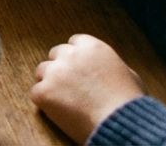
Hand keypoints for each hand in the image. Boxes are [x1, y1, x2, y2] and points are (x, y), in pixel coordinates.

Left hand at [31, 34, 145, 142]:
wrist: (120, 123)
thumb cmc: (129, 104)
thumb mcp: (129, 74)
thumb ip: (109, 64)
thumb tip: (103, 67)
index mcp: (92, 47)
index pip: (74, 42)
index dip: (76, 56)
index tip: (79, 68)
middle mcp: (70, 55)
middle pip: (55, 54)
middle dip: (61, 67)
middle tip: (69, 85)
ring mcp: (54, 72)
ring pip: (42, 72)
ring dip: (50, 82)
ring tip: (65, 100)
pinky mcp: (43, 91)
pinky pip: (36, 93)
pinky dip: (45, 102)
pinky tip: (60, 111)